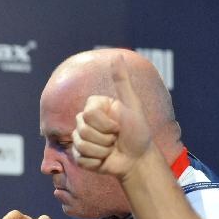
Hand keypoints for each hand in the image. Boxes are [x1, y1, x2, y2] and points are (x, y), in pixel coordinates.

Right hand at [72, 54, 154, 179]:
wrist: (138, 159)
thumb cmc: (138, 132)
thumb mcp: (133, 105)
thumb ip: (122, 81)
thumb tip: (118, 55)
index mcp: (95, 108)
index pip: (88, 113)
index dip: (105, 123)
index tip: (118, 125)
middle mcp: (86, 122)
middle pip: (82, 129)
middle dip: (104, 138)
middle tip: (116, 139)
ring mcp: (81, 139)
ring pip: (80, 145)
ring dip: (101, 151)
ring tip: (111, 150)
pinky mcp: (79, 157)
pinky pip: (79, 159)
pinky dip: (96, 162)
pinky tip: (104, 160)